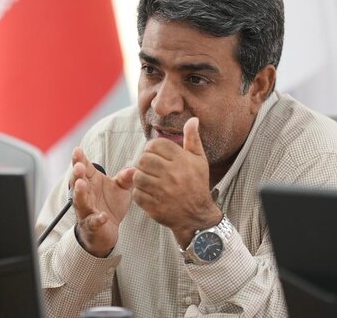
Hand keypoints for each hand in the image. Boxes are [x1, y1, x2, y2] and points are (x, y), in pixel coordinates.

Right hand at [71, 147, 134, 256]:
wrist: (106, 231)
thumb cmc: (110, 205)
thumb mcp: (120, 188)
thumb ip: (126, 178)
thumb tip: (135, 169)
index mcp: (91, 182)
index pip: (84, 168)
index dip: (80, 159)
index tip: (77, 149)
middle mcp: (85, 194)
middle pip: (78, 182)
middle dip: (77, 173)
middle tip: (78, 165)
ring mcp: (86, 210)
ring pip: (80, 201)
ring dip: (79, 193)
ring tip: (81, 184)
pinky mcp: (92, 225)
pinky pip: (93, 222)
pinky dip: (97, 219)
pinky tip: (102, 216)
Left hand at [132, 117, 221, 246]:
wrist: (197, 216)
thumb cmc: (197, 184)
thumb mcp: (199, 160)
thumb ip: (193, 139)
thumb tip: (193, 119)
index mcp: (182, 161)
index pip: (156, 145)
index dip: (151, 148)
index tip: (155, 155)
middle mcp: (173, 175)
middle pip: (144, 159)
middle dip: (143, 162)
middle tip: (149, 167)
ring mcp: (164, 192)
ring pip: (138, 176)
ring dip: (140, 177)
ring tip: (147, 179)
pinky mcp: (155, 207)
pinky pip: (137, 194)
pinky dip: (139, 193)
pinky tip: (148, 192)